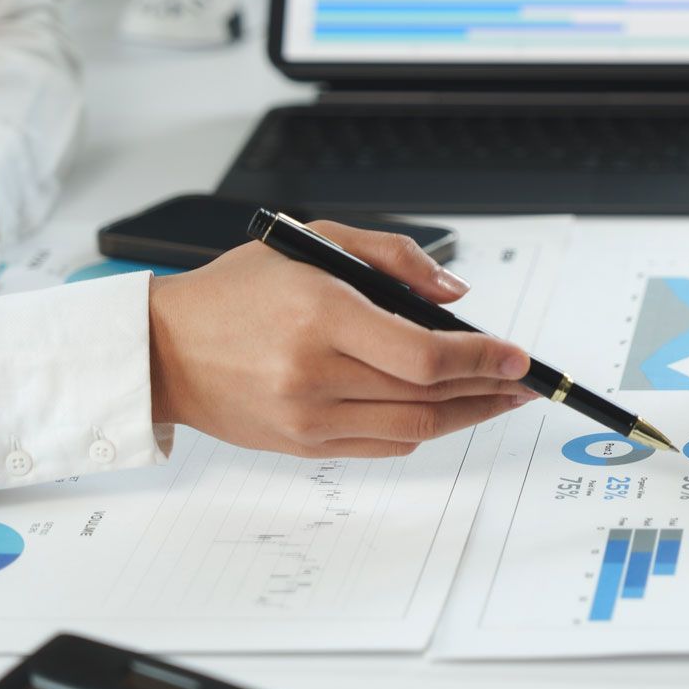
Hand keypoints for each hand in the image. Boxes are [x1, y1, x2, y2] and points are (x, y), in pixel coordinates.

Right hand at [147, 221, 535, 457]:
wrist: (163, 351)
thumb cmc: (238, 291)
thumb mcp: (312, 242)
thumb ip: (392, 257)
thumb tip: (456, 295)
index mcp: (321, 315)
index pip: (425, 354)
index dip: (482, 359)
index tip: (518, 356)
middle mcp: (314, 374)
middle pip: (429, 397)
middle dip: (489, 390)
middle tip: (525, 383)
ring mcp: (307, 418)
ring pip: (414, 429)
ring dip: (467, 417)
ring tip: (499, 400)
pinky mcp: (303, 446)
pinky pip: (383, 445)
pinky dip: (424, 430)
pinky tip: (448, 412)